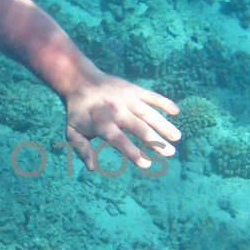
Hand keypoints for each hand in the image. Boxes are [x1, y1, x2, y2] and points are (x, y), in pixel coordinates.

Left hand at [63, 74, 179, 170]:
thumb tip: (92, 168)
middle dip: (155, 141)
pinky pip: (151, 95)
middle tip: (170, 153)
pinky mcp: (133, 89)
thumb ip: (82, 149)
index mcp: (102, 123)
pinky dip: (163, 102)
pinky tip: (176, 112)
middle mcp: (116, 110)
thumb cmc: (78, 112)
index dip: (132, 152)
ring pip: (148, 112)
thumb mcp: (72, 132)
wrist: (80, 81)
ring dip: (164, 125)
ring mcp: (126, 98)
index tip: (146, 164)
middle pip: (138, 126)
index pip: (119, 140)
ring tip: (177, 138)